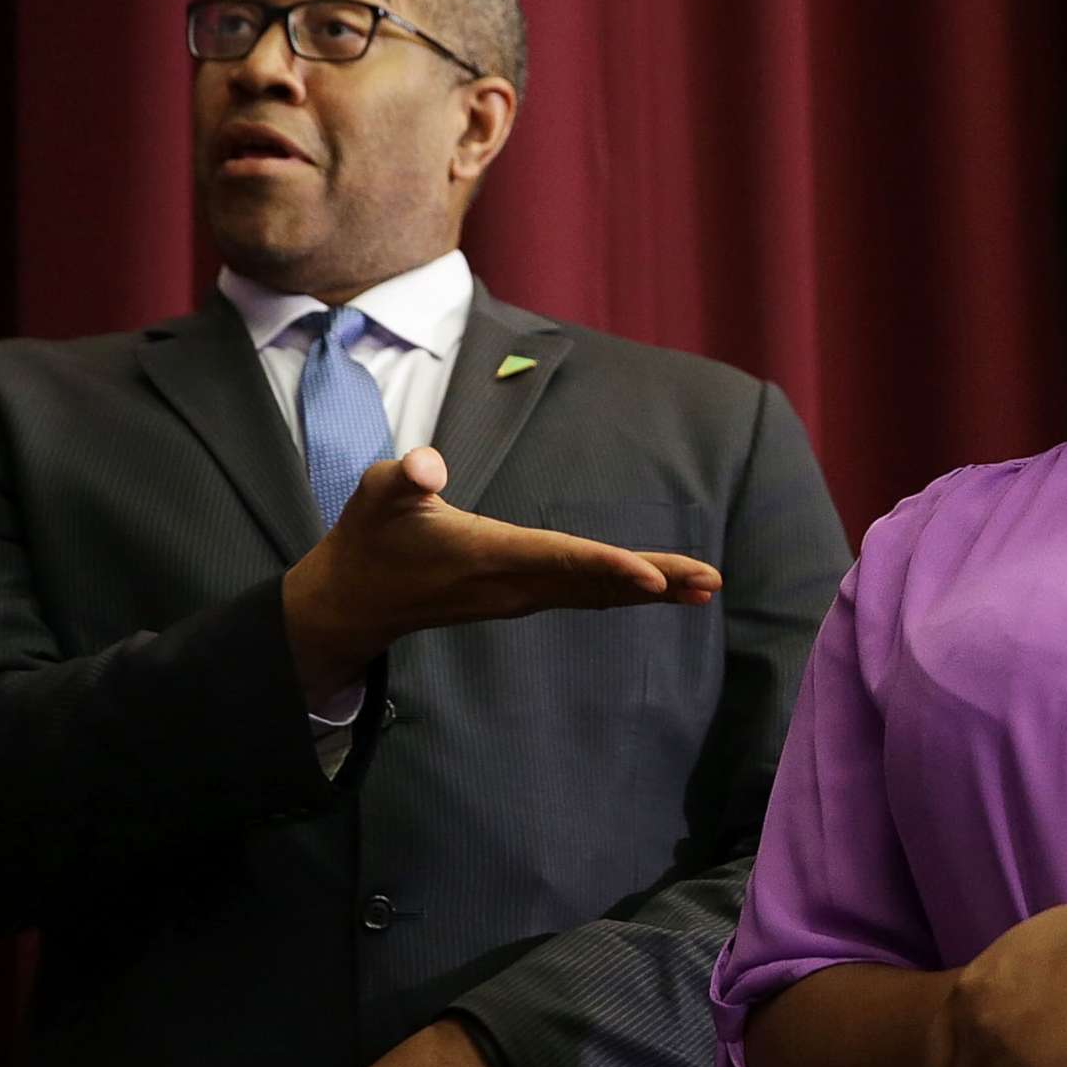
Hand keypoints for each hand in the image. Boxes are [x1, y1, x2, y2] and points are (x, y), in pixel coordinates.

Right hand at [283, 446, 723, 702]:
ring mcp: (520, 596)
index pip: (560, 559)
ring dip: (651, 590)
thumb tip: (427, 466)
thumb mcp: (376, 493)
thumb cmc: (370, 537)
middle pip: (596, 583)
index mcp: (489, 555)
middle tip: (711, 581)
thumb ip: (403, 476)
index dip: (608, 566)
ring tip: (705, 587)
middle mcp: (514, 585)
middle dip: (655, 581)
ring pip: (596, 594)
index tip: (653, 578)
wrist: (355, 600)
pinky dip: (624, 592)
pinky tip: (658, 590)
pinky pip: (584, 597)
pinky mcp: (521, 597)